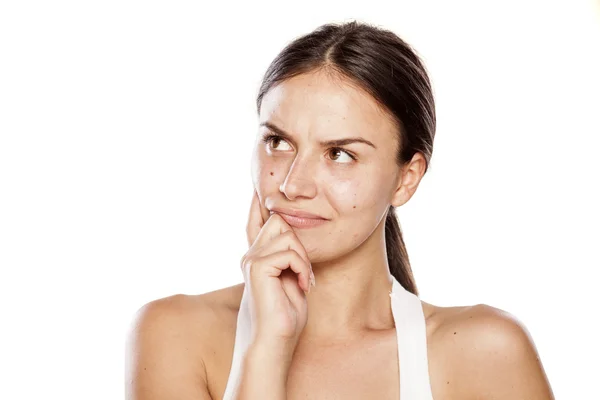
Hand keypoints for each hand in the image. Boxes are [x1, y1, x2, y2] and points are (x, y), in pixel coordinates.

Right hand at [241, 189, 314, 346]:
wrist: (273, 344)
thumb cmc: (285, 319)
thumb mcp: (291, 280)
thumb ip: (289, 257)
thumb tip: (294, 234)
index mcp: (257, 257)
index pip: (257, 221)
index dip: (259, 203)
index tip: (260, 189)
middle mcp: (251, 255)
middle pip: (280, 221)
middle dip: (299, 242)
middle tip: (304, 273)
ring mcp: (251, 259)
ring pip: (287, 233)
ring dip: (303, 258)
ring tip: (304, 281)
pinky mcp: (257, 267)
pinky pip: (290, 251)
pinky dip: (302, 268)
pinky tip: (302, 285)